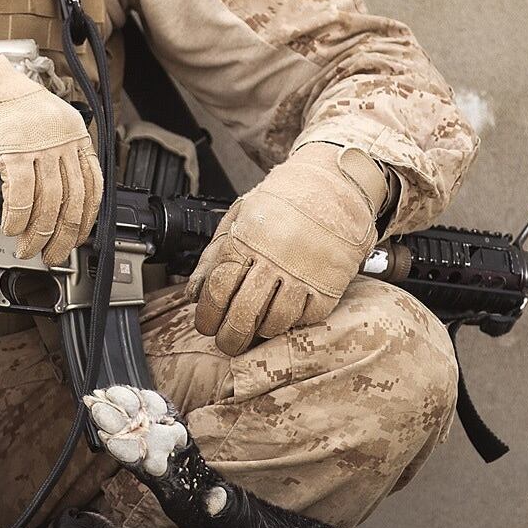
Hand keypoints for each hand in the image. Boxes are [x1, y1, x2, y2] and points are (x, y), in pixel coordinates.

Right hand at [0, 36, 100, 264]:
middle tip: (52, 255)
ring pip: (49, 201)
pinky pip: (21, 194)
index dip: (86, 220)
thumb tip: (58, 205)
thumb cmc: (6, 108)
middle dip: (62, 235)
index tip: (77, 240)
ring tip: (27, 248)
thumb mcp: (44, 129)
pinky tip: (11, 227)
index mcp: (76, 136)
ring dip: (38, 232)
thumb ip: (57, 159)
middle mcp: (64, 139)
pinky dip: (17, 217)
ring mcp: (41, 144)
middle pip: (73, 199)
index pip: (93, 187)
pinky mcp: (15, 149)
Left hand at [189, 142, 388, 356]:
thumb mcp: (240, 217)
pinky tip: (286, 315)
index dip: (207, 315)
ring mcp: (304, 273)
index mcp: (247, 240)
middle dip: (229, 337)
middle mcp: (274, 259)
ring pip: (275, 322)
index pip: (218, 290)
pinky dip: (293, 323)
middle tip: (226, 342)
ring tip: (256, 328)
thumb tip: (194, 293)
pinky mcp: (329, 284)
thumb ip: (213, 255)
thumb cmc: (283, 201)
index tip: (206, 325)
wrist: (334, 185)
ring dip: (261, 332)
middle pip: (242, 314)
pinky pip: (306, 318)